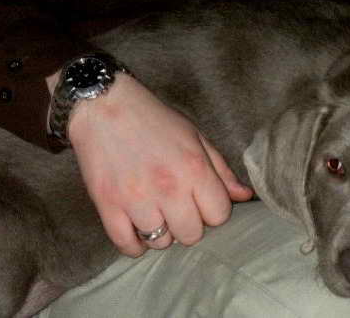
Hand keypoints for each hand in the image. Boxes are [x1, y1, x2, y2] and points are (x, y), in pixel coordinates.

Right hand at [47, 72, 252, 256]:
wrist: (104, 106)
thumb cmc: (155, 121)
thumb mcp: (196, 137)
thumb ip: (221, 170)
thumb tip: (244, 196)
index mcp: (194, 169)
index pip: (219, 216)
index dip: (213, 211)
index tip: (201, 202)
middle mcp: (168, 188)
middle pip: (191, 235)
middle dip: (189, 225)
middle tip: (178, 209)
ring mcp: (136, 199)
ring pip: (160, 243)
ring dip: (161, 233)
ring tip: (156, 214)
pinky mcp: (108, 205)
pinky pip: (126, 244)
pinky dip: (134, 244)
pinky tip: (137, 229)